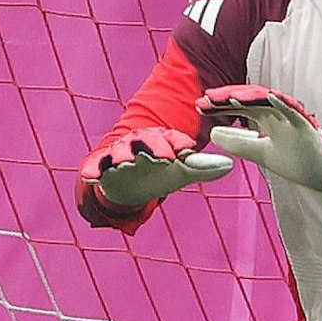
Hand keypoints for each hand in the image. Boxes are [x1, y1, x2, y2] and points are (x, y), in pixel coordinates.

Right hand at [77, 126, 233, 211]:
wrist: (127, 181)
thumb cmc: (158, 171)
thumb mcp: (180, 172)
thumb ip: (202, 168)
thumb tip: (231, 165)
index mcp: (160, 141)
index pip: (171, 139)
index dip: (178, 143)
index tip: (186, 151)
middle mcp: (139, 143)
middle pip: (146, 140)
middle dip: (154, 146)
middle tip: (164, 157)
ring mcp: (118, 154)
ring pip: (120, 151)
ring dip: (123, 155)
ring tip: (126, 162)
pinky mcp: (101, 167)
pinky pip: (94, 165)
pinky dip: (92, 169)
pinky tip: (90, 176)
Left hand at [198, 84, 321, 195]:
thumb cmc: (294, 159)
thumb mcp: (260, 153)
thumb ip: (239, 143)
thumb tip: (212, 134)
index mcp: (267, 118)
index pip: (240, 107)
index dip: (220, 105)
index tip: (199, 106)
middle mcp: (278, 114)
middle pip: (250, 100)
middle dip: (228, 99)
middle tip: (206, 99)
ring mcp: (292, 118)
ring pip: (268, 102)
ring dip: (250, 97)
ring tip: (229, 96)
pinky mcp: (306, 126)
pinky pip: (294, 112)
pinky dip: (282, 104)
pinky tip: (269, 97)